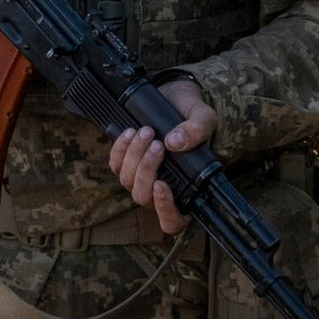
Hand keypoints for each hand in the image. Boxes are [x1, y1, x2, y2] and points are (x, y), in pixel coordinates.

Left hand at [109, 79, 217, 235]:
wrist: (175, 97)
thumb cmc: (193, 115)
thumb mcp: (204, 119)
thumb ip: (197, 131)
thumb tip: (175, 143)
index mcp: (186, 190)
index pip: (172, 220)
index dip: (164, 209)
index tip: (160, 184)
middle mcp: (161, 190)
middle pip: (144, 198)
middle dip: (146, 171)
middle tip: (157, 144)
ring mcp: (141, 178)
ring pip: (127, 182)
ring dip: (134, 157)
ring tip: (146, 132)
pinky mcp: (125, 162)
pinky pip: (115, 165)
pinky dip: (120, 149)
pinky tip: (130, 132)